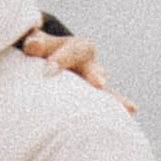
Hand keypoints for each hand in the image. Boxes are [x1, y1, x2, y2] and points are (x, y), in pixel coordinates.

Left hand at [21, 30, 135, 111]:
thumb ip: (36, 44)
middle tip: (98, 83)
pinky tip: (128, 116)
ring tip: (127, 107)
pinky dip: (114, 111)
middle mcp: (90, 65)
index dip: (60, 60)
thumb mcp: (39, 43)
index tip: (47, 72)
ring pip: (104, 91)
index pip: (71, 52)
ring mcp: (94, 84)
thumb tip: (31, 46)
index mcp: (78, 48)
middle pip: (93, 69)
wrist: (51, 59)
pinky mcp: (92, 100)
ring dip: (113, 98)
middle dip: (95, 76)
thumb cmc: (44, 52)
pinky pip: (104, 105)